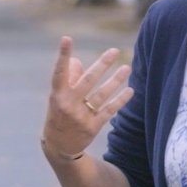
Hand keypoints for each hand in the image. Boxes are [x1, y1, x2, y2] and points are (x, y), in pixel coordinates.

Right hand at [41, 36, 132, 161]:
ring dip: (116, 80)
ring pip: (102, 94)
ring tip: (127, 67)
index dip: (63, 55)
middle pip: (88, 80)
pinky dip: (120, 100)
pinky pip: (109, 110)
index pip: (60, 71)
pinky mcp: (92, 127)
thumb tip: (78, 61)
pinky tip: (130, 90)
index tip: (67, 38)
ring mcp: (81, 117)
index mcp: (57, 94)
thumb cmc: (59, 114)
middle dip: (102, 64)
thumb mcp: (57, 97)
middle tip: (115, 51)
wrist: (59, 147)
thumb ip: (68, 79)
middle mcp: (68, 104)